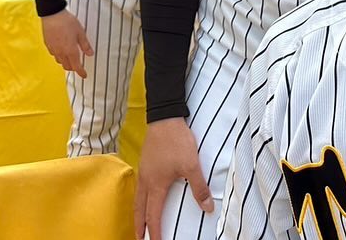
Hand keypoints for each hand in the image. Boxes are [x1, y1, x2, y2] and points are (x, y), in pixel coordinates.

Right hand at [40, 9, 92, 78]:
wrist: (52, 14)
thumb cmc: (67, 22)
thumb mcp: (80, 32)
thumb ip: (85, 44)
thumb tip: (90, 54)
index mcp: (70, 51)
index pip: (76, 67)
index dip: (81, 72)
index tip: (84, 75)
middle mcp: (61, 53)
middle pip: (67, 66)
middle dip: (73, 68)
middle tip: (78, 65)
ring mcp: (53, 49)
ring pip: (60, 61)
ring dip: (66, 62)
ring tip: (70, 57)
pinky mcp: (47, 44)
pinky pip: (54, 54)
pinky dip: (58, 55)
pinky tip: (61, 49)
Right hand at [135, 118, 213, 239]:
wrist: (164, 117)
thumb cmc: (176, 141)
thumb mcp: (191, 165)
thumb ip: (199, 188)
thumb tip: (208, 207)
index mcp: (156, 185)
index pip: (153, 215)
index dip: (155, 232)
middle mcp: (146, 180)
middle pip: (139, 209)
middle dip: (139, 226)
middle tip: (139, 238)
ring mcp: (143, 170)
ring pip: (138, 197)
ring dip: (138, 212)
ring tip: (140, 222)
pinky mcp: (145, 161)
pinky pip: (139, 186)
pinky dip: (140, 198)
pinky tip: (146, 195)